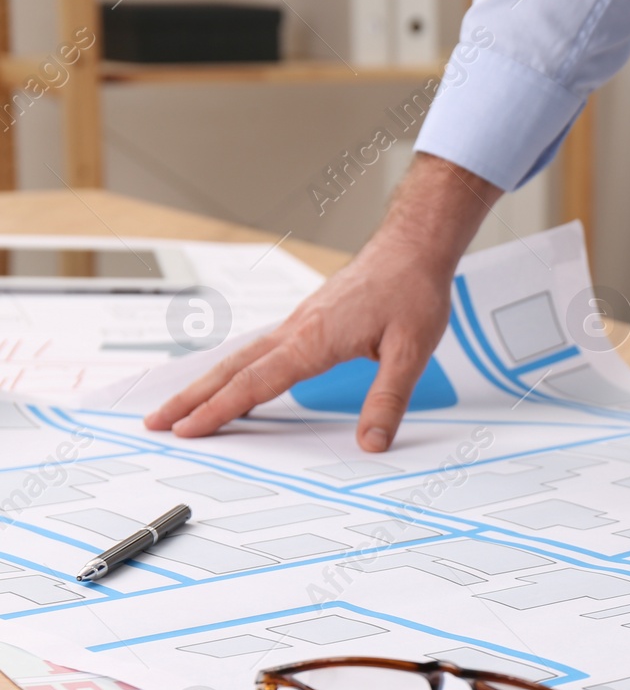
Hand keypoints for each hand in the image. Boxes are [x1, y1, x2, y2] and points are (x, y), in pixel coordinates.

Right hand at [144, 154, 501, 451]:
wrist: (413, 247)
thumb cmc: (412, 291)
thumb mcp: (411, 352)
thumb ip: (388, 399)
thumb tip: (371, 442)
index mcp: (314, 340)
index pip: (256, 382)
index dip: (219, 410)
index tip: (187, 430)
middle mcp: (297, 329)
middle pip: (232, 368)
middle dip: (192, 397)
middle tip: (157, 421)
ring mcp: (299, 323)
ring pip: (242, 356)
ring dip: (208, 383)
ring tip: (181, 406)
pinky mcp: (308, 319)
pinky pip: (260, 349)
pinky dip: (236, 368)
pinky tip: (235, 381)